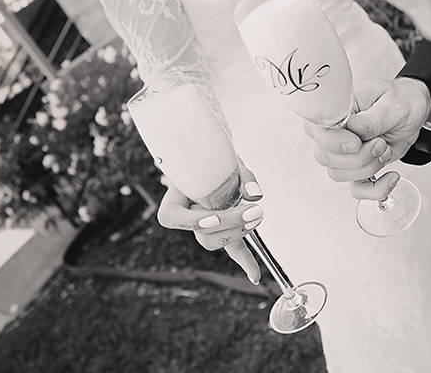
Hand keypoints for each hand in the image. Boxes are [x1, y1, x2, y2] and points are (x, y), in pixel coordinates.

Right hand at [157, 165, 264, 283]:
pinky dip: (246, 260)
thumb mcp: (226, 159)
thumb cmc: (217, 156)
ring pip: (215, 241)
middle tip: (255, 211)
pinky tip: (256, 276)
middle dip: (230, 225)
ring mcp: (205, 225)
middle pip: (202, 233)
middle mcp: (187, 215)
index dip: (193, 221)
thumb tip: (256, 196)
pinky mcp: (223, 229)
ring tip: (258, 215)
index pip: (173, 217)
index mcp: (176, 198)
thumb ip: (241, 175)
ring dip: (240, 232)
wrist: (216, 154)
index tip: (214, 217)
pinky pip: (232, 248)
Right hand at [303, 77, 430, 199]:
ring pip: (339, 173)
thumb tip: (354, 127)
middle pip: (326, 156)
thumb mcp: (393, 104)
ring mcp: (343, 152)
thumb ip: (373, 118)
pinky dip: (376, 189)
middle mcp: (334, 131)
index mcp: (337, 109)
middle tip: (380, 143)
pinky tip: (391, 176)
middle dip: (359, 156)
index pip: (318, 129)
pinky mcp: (357, 167)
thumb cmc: (401, 100)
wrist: (414, 113)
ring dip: (368, 167)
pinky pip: (357, 188)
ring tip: (385, 149)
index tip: (357, 142)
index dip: (334, 142)